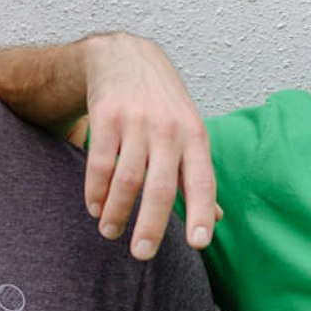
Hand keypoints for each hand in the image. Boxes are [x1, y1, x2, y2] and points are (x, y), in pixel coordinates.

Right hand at [81, 33, 218, 258]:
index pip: (202, 181)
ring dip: (116, 211)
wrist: (126, 56)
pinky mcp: (105, 116)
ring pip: (127, 178)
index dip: (201, 212)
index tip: (198, 244)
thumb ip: (198, 175)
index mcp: (195, 137)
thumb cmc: (164, 105)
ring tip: (110, 232)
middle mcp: (169, 130)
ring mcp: (136, 122)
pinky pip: (99, 162)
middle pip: (160, 186)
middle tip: (142, 254)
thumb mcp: (190, 132)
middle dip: (151, 225)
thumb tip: (216, 219)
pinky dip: (95, 190)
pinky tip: (95, 207)